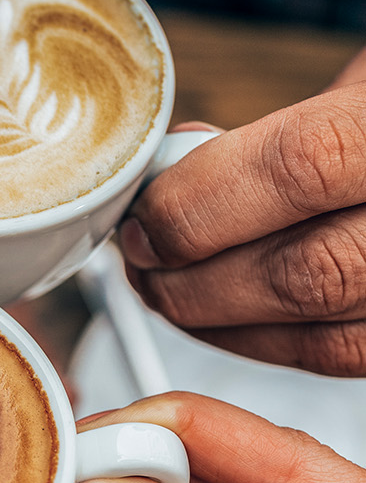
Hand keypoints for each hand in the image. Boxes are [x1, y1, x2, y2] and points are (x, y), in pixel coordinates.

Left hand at [117, 47, 365, 375]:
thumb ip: (282, 125)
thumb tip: (175, 164)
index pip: (298, 166)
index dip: (199, 202)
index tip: (143, 216)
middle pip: (305, 272)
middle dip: (193, 278)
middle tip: (139, 258)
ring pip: (323, 333)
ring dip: (219, 320)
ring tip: (165, 286)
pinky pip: (349, 357)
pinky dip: (271, 343)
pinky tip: (227, 317)